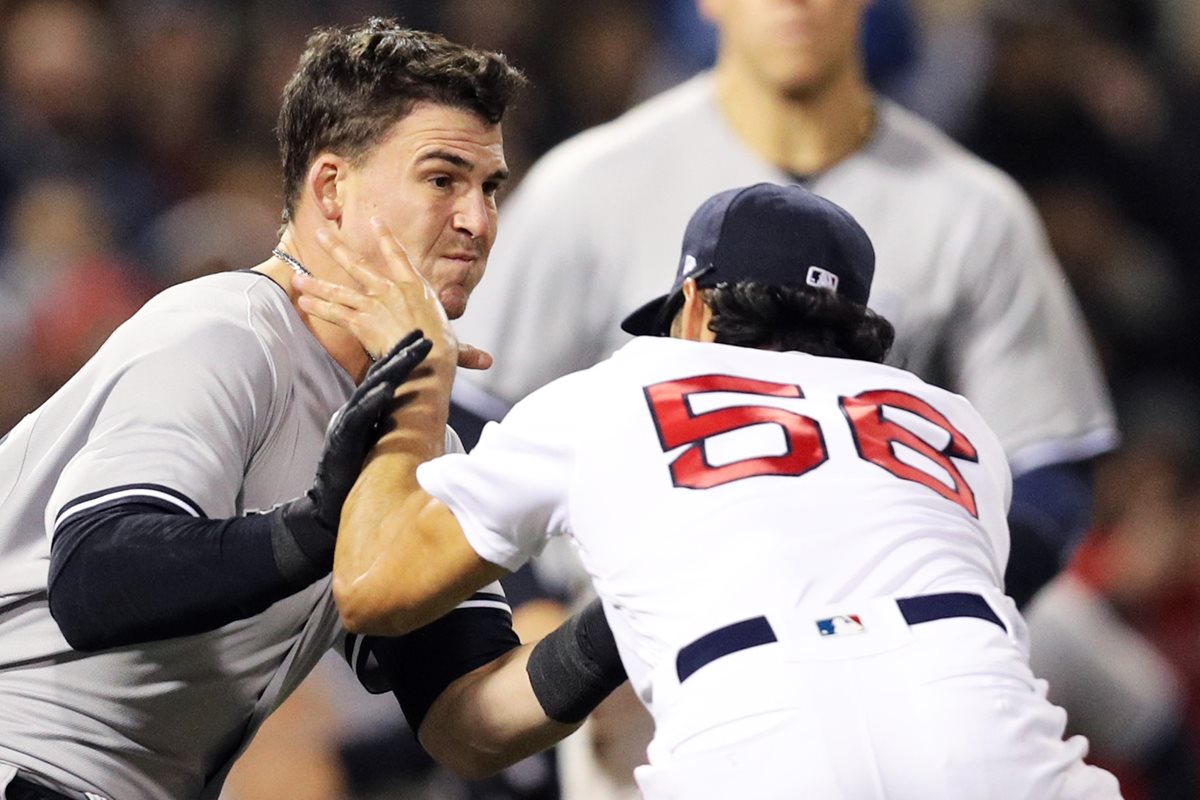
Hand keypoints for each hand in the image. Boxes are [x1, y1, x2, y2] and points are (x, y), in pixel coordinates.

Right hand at [272, 332, 432, 578]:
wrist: (327, 510)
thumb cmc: (355, 476)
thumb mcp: (376, 443)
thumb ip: (390, 424)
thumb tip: (414, 412)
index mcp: (366, 411)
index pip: (388, 378)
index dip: (404, 357)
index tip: (426, 338)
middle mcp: (356, 412)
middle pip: (381, 376)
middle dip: (403, 353)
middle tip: (425, 335)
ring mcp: (347, 425)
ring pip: (371, 390)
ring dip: (392, 370)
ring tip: (411, 352)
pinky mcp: (342, 442)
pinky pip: (359, 418)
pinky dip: (373, 401)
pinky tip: (388, 388)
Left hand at [295, 220, 490, 369]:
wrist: (426, 357)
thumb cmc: (443, 351)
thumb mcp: (454, 345)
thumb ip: (465, 351)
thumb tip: (487, 361)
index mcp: (415, 288)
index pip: (398, 256)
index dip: (386, 237)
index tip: (375, 221)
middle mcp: (391, 290)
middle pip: (358, 264)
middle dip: (337, 247)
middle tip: (320, 232)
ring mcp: (373, 304)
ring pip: (339, 290)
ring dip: (316, 283)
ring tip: (297, 277)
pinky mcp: (360, 321)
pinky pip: (334, 312)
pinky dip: (317, 307)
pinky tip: (302, 302)